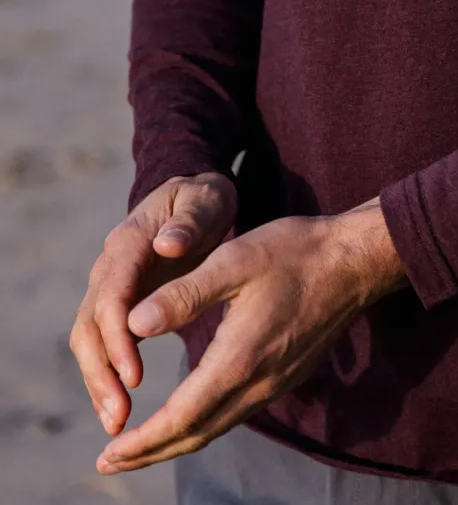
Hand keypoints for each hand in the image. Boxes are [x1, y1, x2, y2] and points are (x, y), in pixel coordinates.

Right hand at [70, 172, 236, 437]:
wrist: (192, 198)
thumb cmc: (203, 201)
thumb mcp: (204, 203)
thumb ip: (188, 223)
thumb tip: (167, 245)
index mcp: (129, 242)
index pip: (112, 295)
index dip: (118, 337)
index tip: (134, 374)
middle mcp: (109, 267)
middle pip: (90, 325)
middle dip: (102, 372)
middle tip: (120, 414)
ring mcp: (109, 286)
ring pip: (89, 340)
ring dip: (99, 382)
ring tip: (117, 423)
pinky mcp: (118, 303)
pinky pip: (101, 344)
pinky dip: (106, 377)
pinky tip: (119, 410)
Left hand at [95, 197, 406, 474]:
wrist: (356, 259)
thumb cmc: (294, 252)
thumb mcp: (234, 262)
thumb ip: (183, 295)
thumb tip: (133, 324)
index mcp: (238, 359)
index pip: (180, 418)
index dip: (141, 441)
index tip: (107, 455)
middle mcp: (258, 383)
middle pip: (196, 434)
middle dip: (150, 452)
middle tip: (110, 462)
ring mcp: (276, 383)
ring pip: (218, 426)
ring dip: (176, 440)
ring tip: (142, 445)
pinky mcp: (288, 374)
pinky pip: (237, 412)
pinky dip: (205, 422)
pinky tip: (193, 411)